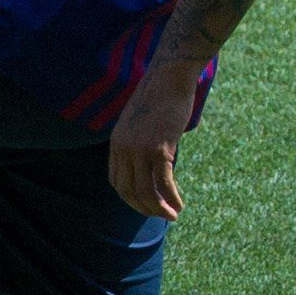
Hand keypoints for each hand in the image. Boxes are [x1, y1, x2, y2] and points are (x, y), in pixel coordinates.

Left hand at [106, 60, 201, 220]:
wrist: (168, 78)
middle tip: (161, 216)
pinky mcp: (159, 148)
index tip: (145, 205)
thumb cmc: (159, 97)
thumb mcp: (140, 122)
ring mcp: (139, 149)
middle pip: (129, 190)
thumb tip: (151, 162)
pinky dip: (171, 198)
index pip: (116, 181)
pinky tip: (179, 205)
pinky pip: (163, 183)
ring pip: (146, 191)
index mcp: (116, 143)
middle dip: (144, 208)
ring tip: (172, 216)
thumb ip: (139, 142)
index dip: (130, 198)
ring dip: (159, 209)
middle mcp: (124, 149)